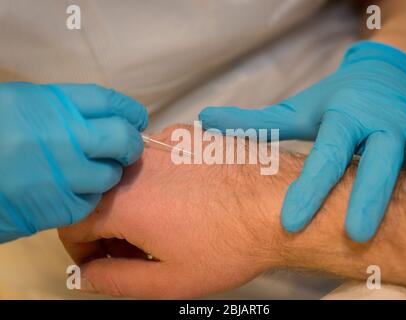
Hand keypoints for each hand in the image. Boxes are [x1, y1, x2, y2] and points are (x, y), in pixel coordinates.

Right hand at [0, 82, 147, 242]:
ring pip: (110, 175)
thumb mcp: (20, 106)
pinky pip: (90, 202)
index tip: (135, 118)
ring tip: (89, 171)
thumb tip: (104, 119)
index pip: (109, 102)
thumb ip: (63, 110)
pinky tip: (69, 191)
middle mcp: (62, 137)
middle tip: (124, 147)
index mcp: (49, 104)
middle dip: (129, 143)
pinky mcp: (58, 208)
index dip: (129, 111)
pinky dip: (86, 196)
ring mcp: (63, 175)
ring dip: (107, 173)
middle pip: (122, 138)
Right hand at [58, 125, 279, 297]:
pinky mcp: (185, 134)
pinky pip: (153, 160)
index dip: (81, 249)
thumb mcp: (169, 279)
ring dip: (132, 204)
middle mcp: (137, 163)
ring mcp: (162, 142)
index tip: (100, 261)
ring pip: (126, 177)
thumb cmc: (232, 243)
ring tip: (164, 228)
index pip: (73, 221)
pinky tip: (184, 201)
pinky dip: (154, 182)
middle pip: (99, 197)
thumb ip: (117, 281)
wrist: (280, 204)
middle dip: (108, 229)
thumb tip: (90, 275)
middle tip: (135, 252)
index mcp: (124, 200)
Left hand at [199, 41, 405, 241]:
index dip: (308, 189)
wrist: (385, 77)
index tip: (289, 222)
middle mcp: (376, 120)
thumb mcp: (298, 111)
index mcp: (340, 116)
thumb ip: (256, 122)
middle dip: (366, 195)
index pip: (323, 155)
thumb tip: (206, 120)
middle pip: (374, 157)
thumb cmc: (336, 103)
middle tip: (353, 235)